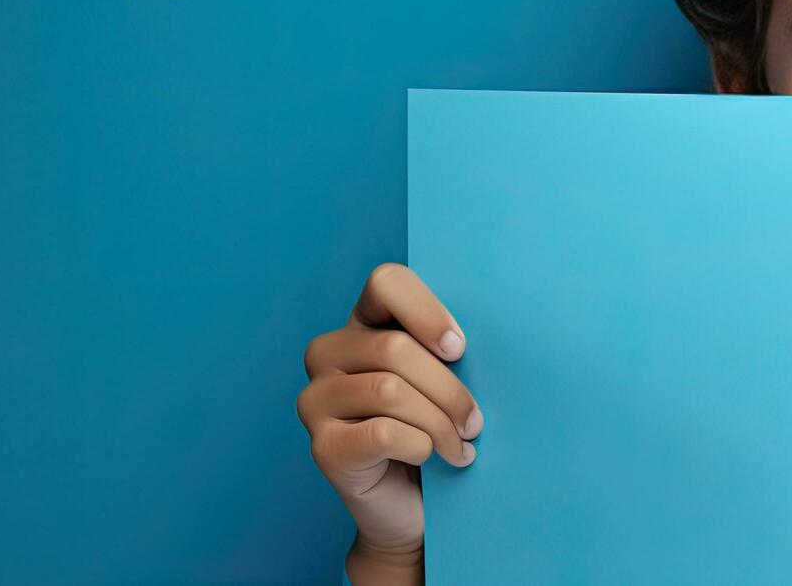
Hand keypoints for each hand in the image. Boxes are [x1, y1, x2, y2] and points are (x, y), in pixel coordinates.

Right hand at [298, 263, 481, 582]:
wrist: (414, 510)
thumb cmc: (435, 434)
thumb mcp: (443, 381)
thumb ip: (445, 350)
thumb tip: (469, 340)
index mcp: (359, 324)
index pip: (386, 283)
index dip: (428, 312)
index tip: (459, 349)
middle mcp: (326, 354)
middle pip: (395, 348)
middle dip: (449, 389)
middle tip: (475, 422)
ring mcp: (316, 401)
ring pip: (390, 390)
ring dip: (440, 422)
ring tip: (462, 444)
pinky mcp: (322, 446)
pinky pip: (382, 433)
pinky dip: (422, 446)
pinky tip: (437, 460)